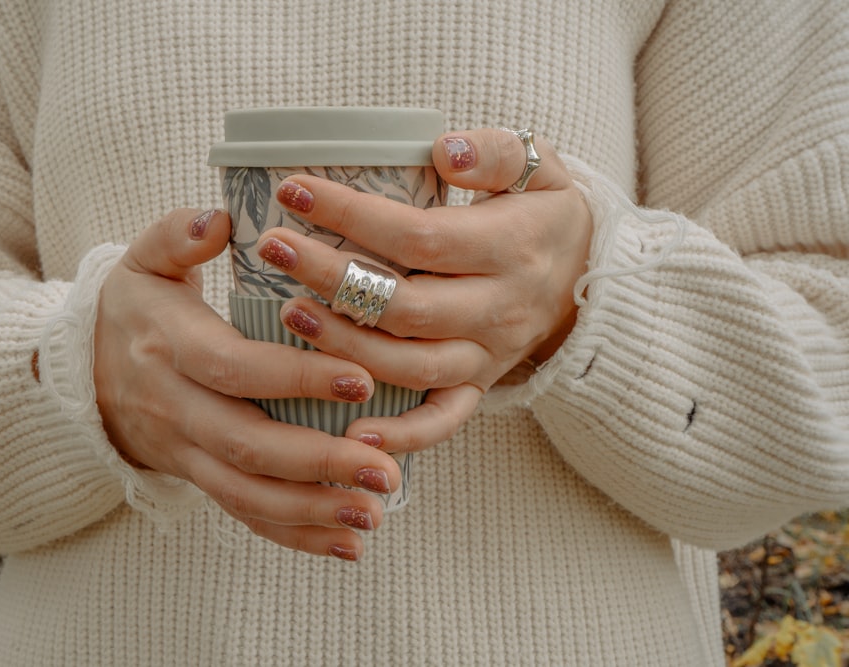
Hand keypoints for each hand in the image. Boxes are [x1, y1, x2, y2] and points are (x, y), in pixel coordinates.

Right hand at [93, 208, 402, 559]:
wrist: (85, 372)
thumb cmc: (135, 308)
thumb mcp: (142, 261)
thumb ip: (176, 234)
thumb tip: (217, 217)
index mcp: (170, 347)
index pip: (235, 369)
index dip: (296, 378)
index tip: (361, 380)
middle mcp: (176, 408)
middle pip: (246, 445)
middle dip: (318, 461)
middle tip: (384, 469)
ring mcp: (185, 451)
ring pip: (246, 493)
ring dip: (312, 510)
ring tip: (374, 513)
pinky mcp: (197, 476)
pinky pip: (243, 513)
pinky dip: (295, 535)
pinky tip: (348, 544)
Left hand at [254, 129, 592, 450]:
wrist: (591, 280)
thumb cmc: (545, 216)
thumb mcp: (540, 167)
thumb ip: (494, 153)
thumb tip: (443, 150)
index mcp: (510, 249)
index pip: (419, 236)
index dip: (353, 217)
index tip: (294, 190)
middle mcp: (499, 309)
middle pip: (404, 304)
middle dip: (330, 278)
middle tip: (271, 248)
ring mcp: (488, 356)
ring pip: (411, 364)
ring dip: (346, 347)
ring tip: (288, 315)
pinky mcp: (480, 386)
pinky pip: (442, 421)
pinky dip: (400, 435)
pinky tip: (349, 433)